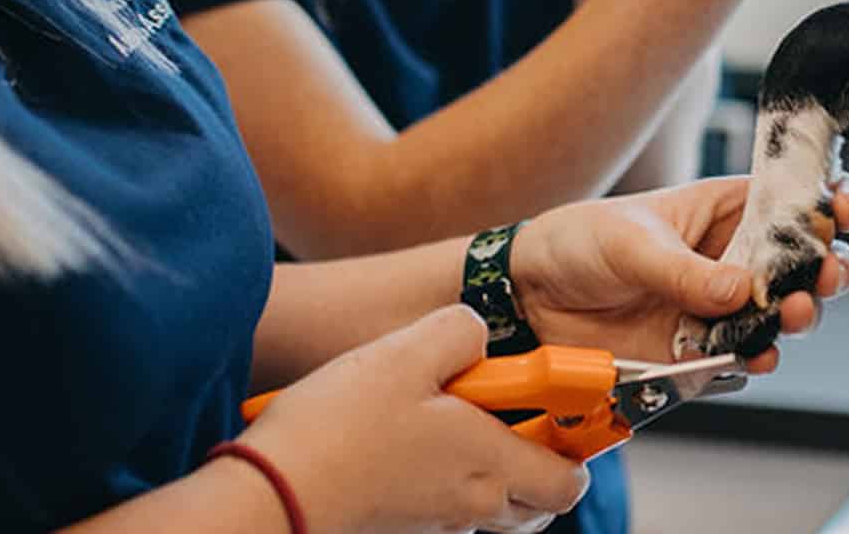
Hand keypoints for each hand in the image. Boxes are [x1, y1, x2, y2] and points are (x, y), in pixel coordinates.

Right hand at [239, 306, 588, 533]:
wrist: (273, 491)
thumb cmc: (341, 429)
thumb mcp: (406, 353)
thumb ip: (459, 333)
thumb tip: (478, 334)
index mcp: (490, 464)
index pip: (569, 480)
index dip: (575, 445)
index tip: (562, 405)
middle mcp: (471, 502)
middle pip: (536, 499)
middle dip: (535, 456)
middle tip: (507, 407)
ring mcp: (436, 518)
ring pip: (491, 500)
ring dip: (487, 461)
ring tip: (447, 414)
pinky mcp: (402, 520)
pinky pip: (448, 501)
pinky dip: (445, 472)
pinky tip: (406, 433)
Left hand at [510, 174, 848, 372]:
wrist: (531, 297)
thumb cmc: (579, 242)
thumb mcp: (629, 242)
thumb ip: (683, 270)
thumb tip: (738, 290)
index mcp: (726, 212)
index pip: (793, 202)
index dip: (829, 202)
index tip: (844, 207)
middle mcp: (735, 259)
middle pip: (806, 264)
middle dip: (829, 268)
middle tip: (827, 273)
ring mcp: (721, 308)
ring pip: (783, 316)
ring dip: (798, 317)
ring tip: (791, 315)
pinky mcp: (701, 352)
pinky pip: (740, 359)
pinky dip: (753, 360)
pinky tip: (756, 356)